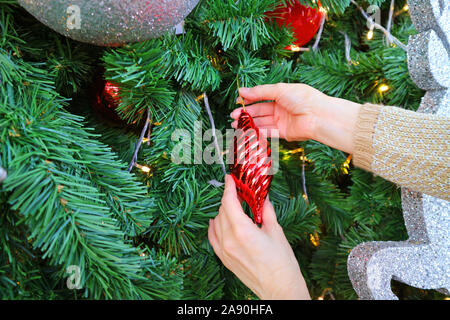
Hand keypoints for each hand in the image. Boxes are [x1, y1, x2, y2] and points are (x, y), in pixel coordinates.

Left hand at [208, 175, 309, 299]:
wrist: (279, 289)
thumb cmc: (281, 263)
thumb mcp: (276, 232)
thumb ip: (266, 211)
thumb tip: (263, 197)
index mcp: (242, 231)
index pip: (229, 202)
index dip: (228, 188)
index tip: (229, 179)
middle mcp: (229, 240)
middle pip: (222, 211)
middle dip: (229, 199)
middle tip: (239, 192)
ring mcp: (224, 250)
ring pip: (216, 222)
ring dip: (223, 212)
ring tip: (234, 207)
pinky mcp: (224, 259)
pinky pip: (212, 237)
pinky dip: (214, 226)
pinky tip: (217, 221)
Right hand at [231, 83, 360, 153]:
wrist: (318, 116)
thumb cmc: (303, 98)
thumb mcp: (279, 89)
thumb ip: (259, 92)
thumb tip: (241, 91)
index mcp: (281, 95)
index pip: (261, 97)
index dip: (249, 99)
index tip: (237, 102)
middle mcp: (281, 108)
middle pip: (259, 110)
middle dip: (246, 113)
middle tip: (233, 116)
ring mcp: (282, 121)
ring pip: (261, 122)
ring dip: (248, 123)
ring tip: (235, 124)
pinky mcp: (283, 133)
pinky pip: (267, 132)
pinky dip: (256, 132)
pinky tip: (246, 131)